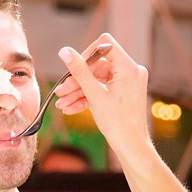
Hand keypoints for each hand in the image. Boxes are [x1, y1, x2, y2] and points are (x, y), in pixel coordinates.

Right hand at [54, 35, 151, 159]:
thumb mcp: (94, 94)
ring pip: (97, 80)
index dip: (87, 55)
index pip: (105, 45)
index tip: (73, 68)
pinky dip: (87, 97)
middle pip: (97, 66)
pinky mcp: (123, 92)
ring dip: (78, 91)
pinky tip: (70, 108)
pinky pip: (102, 89)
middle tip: (60, 92)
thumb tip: (64, 51)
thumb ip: (79, 71)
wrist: (131, 146)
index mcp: (129, 67)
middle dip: (77, 80)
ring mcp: (127, 82)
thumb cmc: (117, 122)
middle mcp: (131, 71)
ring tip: (61, 104)